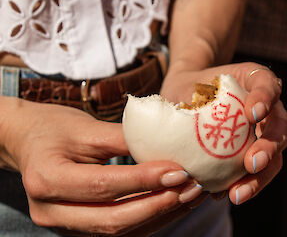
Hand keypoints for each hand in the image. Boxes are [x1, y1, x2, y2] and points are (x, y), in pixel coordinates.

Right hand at [0, 98, 206, 235]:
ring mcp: (64, 224)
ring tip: (189, 196)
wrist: (29, 142)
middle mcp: (51, 210)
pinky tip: (172, 204)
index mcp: (46, 178)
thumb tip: (169, 147)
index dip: (143, 181)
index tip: (178, 171)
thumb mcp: (86, 127)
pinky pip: (118, 230)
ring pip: (118, 230)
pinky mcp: (79, 226)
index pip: (102, 186)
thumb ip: (125, 138)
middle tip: (190, 187)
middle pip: (111, 219)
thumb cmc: (54, 128)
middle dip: (157, 205)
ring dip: (158, 215)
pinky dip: (148, 219)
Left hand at [161, 62, 286, 204]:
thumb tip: (168, 117)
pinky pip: (255, 173)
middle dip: (270, 147)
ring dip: (260, 178)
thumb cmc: (187, 89)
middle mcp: (266, 108)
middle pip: (281, 127)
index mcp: (253, 82)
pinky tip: (222, 195)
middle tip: (252, 164)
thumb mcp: (185, 84)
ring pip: (275, 157)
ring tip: (237, 194)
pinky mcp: (252, 154)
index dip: (265, 98)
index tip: (252, 114)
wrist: (188, 101)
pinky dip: (244, 185)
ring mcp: (263, 133)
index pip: (267, 83)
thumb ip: (187, 94)